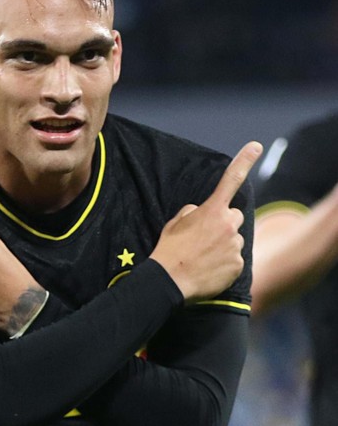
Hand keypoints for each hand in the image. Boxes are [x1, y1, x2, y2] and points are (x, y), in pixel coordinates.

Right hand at [150, 141, 262, 303]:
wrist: (170, 280)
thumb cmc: (170, 249)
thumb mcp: (175, 222)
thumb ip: (194, 212)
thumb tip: (203, 214)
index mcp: (212, 210)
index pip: (231, 180)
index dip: (244, 161)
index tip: (256, 145)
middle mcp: (228, 225)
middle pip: (235, 217)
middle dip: (224, 223)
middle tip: (206, 237)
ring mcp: (235, 246)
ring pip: (235, 240)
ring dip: (224, 245)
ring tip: (204, 256)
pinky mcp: (238, 265)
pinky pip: (235, 260)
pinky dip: (225, 263)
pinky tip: (209, 268)